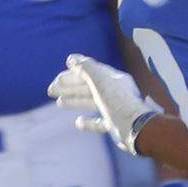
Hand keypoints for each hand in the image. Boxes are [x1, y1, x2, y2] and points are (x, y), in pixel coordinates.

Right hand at [47, 53, 161, 154]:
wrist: (137, 129)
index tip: (57, 77)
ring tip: (59, 102)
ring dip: (74, 100)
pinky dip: (88, 122)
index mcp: (111, 79)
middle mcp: (113, 92)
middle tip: (50, 90)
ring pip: (91, 102)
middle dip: (69, 86)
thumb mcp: (100, 81)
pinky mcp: (115, 125)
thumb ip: (85, 68)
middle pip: (87, 86)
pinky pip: (99, 122)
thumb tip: (71, 58)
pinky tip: (78, 123)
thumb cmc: (118, 103)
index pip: (89, 72)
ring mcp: (114, 108)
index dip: (72, 74)